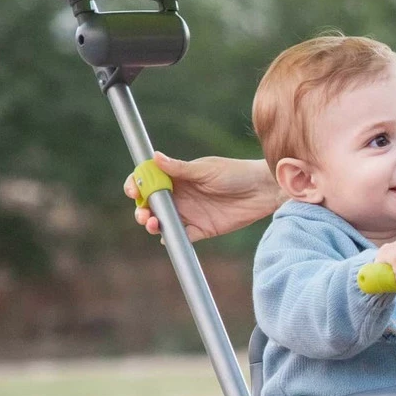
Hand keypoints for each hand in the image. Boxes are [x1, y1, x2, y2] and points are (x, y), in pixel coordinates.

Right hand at [123, 153, 280, 241]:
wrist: (262, 191)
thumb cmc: (235, 173)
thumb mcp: (206, 170)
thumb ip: (180, 169)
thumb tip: (154, 157)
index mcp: (176, 178)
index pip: (148, 181)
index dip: (136, 185)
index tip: (132, 190)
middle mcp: (179, 196)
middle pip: (151, 205)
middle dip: (141, 210)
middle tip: (143, 214)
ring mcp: (189, 213)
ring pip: (163, 222)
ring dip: (152, 224)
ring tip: (153, 223)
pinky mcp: (202, 229)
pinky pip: (182, 236)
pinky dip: (172, 238)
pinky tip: (168, 236)